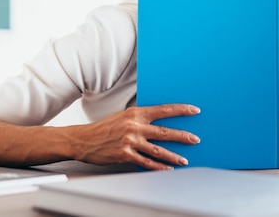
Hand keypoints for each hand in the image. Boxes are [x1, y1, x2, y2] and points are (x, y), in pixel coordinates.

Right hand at [68, 104, 200, 169]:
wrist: (83, 140)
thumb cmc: (104, 127)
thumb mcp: (123, 116)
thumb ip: (140, 118)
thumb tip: (157, 120)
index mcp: (136, 113)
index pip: (164, 110)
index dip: (181, 110)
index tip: (194, 110)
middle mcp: (135, 126)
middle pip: (165, 132)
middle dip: (183, 136)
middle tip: (195, 139)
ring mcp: (130, 141)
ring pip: (158, 150)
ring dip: (173, 156)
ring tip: (184, 160)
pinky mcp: (125, 155)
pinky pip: (146, 162)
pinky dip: (158, 167)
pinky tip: (167, 169)